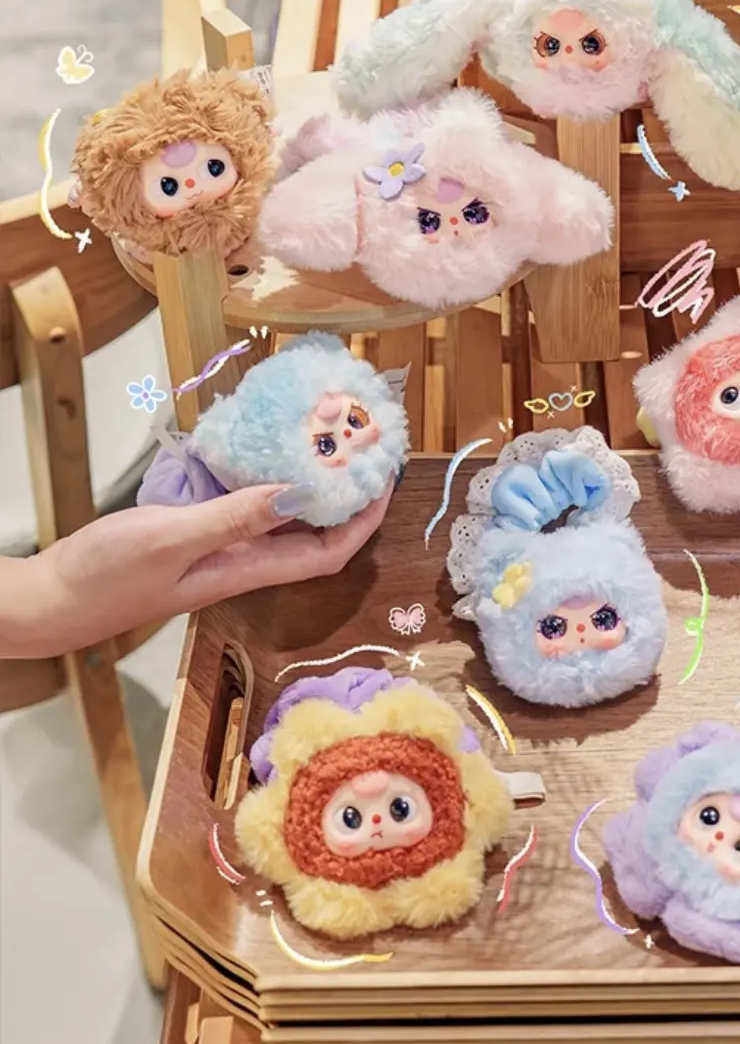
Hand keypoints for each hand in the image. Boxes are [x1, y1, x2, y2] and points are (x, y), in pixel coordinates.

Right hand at [9, 483, 392, 658]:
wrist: (49, 600)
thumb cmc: (106, 576)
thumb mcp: (170, 539)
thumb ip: (233, 518)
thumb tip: (299, 496)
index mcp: (245, 570)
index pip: (327, 552)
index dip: (364, 521)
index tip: (385, 479)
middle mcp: (241, 562)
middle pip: (314, 535)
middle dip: (347, 498)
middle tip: (364, 449)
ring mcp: (217, 550)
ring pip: (280, 519)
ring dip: (308, 486)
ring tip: (325, 442)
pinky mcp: (192, 536)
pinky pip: (244, 508)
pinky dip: (261, 480)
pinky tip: (258, 449)